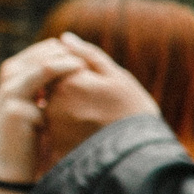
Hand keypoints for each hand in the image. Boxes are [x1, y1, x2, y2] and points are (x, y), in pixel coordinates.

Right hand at [0, 40, 86, 182]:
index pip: (36, 56)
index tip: (85, 56)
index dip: (59, 52)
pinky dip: (58, 74)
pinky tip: (77, 72)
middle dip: (62, 52)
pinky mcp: (14, 107)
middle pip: (35, 55)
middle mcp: (8, 86)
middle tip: (87, 54)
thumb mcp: (44, 116)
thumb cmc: (34, 147)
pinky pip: (38, 79)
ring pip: (37, 65)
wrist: (14, 175)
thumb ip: (51, 97)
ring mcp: (8, 95)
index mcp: (14, 85)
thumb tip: (80, 81)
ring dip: (62, 60)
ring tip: (84, 61)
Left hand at [28, 32, 159, 162]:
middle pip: (52, 86)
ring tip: (94, 117)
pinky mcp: (56, 145)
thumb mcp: (118, 77)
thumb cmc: (134, 112)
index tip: (96, 82)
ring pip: (52, 107)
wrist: (140, 155)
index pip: (57, 64)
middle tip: (97, 100)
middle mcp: (54, 102)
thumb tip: (64, 38)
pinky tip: (88, 131)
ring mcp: (53, 125)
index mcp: (67, 80)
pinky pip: (55, 129)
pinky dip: (67, 127)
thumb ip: (88, 55)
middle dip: (69, 88)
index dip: (76, 70)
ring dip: (67, 108)